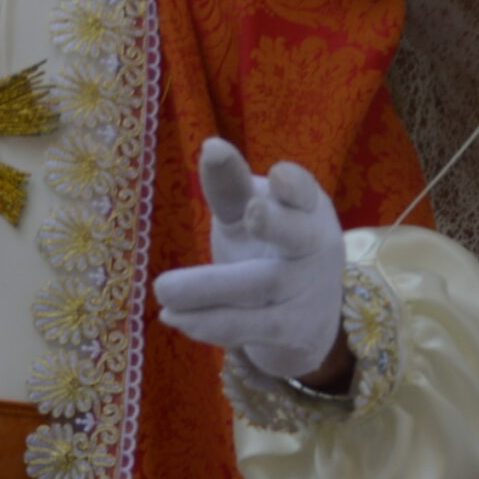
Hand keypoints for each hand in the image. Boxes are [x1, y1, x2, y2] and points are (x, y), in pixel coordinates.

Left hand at [154, 138, 352, 389]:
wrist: (307, 315)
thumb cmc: (269, 243)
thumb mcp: (248, 209)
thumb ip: (229, 184)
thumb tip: (212, 147)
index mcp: (306, 206)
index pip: (302, 190)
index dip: (292, 184)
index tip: (277, 174)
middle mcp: (316, 245)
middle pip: (296, 235)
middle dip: (276, 223)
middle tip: (254, 211)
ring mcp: (309, 291)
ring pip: (259, 287)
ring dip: (208, 289)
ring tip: (162, 290)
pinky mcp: (296, 332)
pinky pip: (248, 328)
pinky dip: (207, 323)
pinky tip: (172, 316)